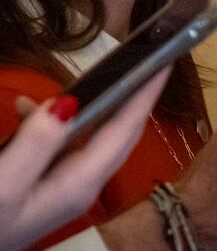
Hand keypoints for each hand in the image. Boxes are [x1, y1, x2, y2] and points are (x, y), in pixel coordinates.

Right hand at [0, 67, 168, 250]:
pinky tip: (21, 110)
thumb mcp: (3, 185)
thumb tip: (68, 104)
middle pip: (114, 133)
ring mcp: (57, 191)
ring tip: (77, 74)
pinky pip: (52, 149)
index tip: (166, 61)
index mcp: (79, 185)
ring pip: (81, 138)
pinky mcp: (35, 192)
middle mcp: (77, 187)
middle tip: (143, 59)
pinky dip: (44, 125)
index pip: (126, 131)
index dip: (145, 95)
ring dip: (80, 107)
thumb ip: (36, 144)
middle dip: (129, 96)